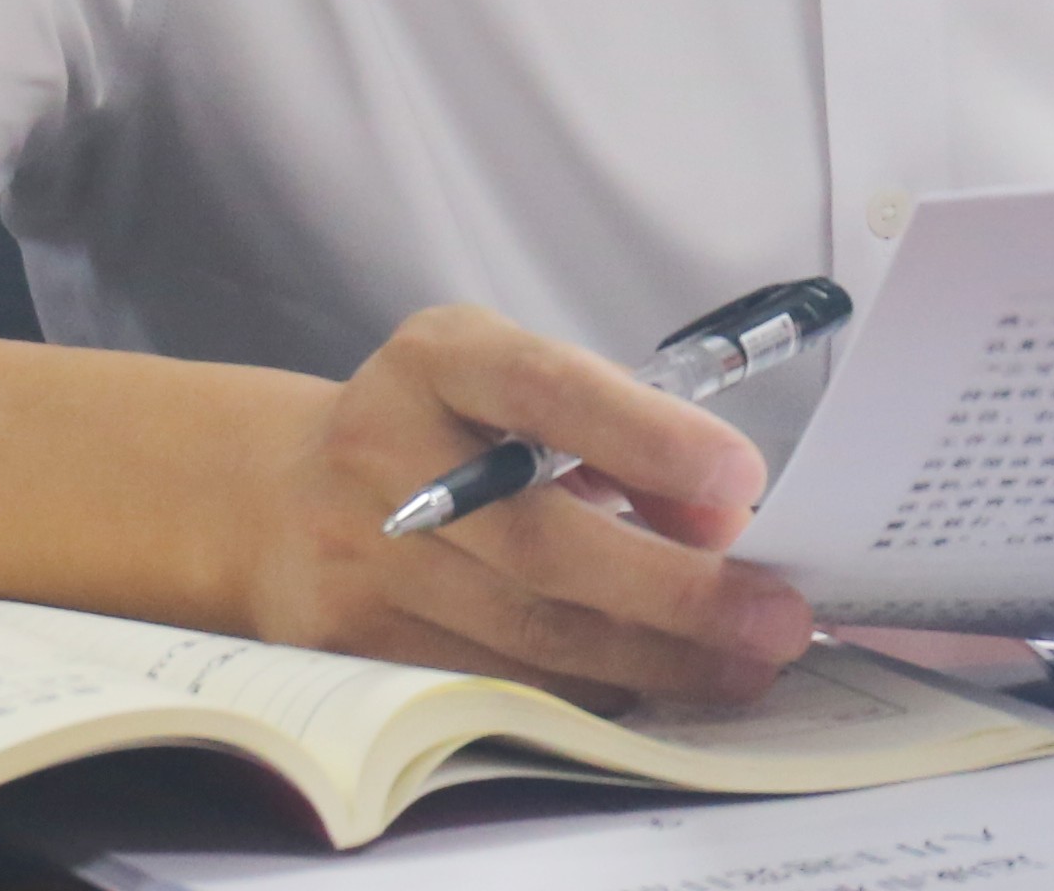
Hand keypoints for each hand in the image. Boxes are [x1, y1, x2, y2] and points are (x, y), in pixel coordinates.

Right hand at [235, 304, 813, 708]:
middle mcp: (384, 452)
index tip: (741, 480)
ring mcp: (358, 558)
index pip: (543, 388)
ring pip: (525, 636)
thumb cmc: (439, 432)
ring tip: (740, 667)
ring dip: (650, 660)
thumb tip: (722, 517)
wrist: (279, 499)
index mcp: (438, 360)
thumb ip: (616, 429)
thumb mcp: (512, 384)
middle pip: (542, 543)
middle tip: (774, 618)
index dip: (645, 435)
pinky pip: (493, 685)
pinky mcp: (351, 645)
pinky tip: (653, 690)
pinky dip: (586, 693)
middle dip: (675, 592)